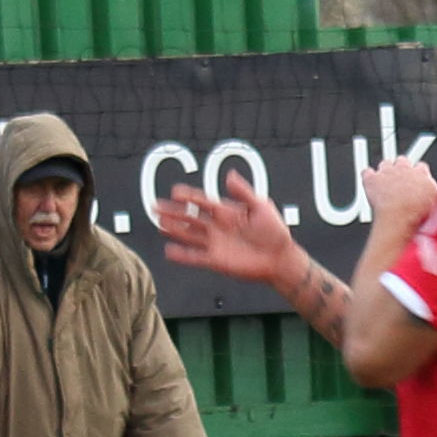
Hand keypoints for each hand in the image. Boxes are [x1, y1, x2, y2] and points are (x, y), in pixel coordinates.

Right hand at [152, 171, 297, 284]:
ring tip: (159, 223)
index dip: (189, 197)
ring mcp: (215, 244)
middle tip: (156, 206)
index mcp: (227, 212)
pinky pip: (194, 257)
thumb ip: (243, 192)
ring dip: (174, 229)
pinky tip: (169, 250)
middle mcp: (218, 227)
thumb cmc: (275, 233)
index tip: (175, 192)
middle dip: (174, 212)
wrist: (280, 259)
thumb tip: (229, 175)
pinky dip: (181, 255)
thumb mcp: (261, 207)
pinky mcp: (216, 261)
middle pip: (190, 217)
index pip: (203, 202)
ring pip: (189, 234)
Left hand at [360, 154, 436, 239]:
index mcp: (421, 174)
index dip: (417, 174)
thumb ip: (431, 197)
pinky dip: (367, 176)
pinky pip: (367, 172)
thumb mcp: (434, 207)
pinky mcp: (372, 179)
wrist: (400, 217)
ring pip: (385, 163)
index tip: (415, 180)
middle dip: (401, 168)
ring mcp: (387, 172)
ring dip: (384, 170)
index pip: (421, 167)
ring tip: (385, 181)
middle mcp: (404, 169)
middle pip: (402, 161)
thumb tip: (433, 202)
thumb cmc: (416, 215)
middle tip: (400, 180)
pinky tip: (369, 182)